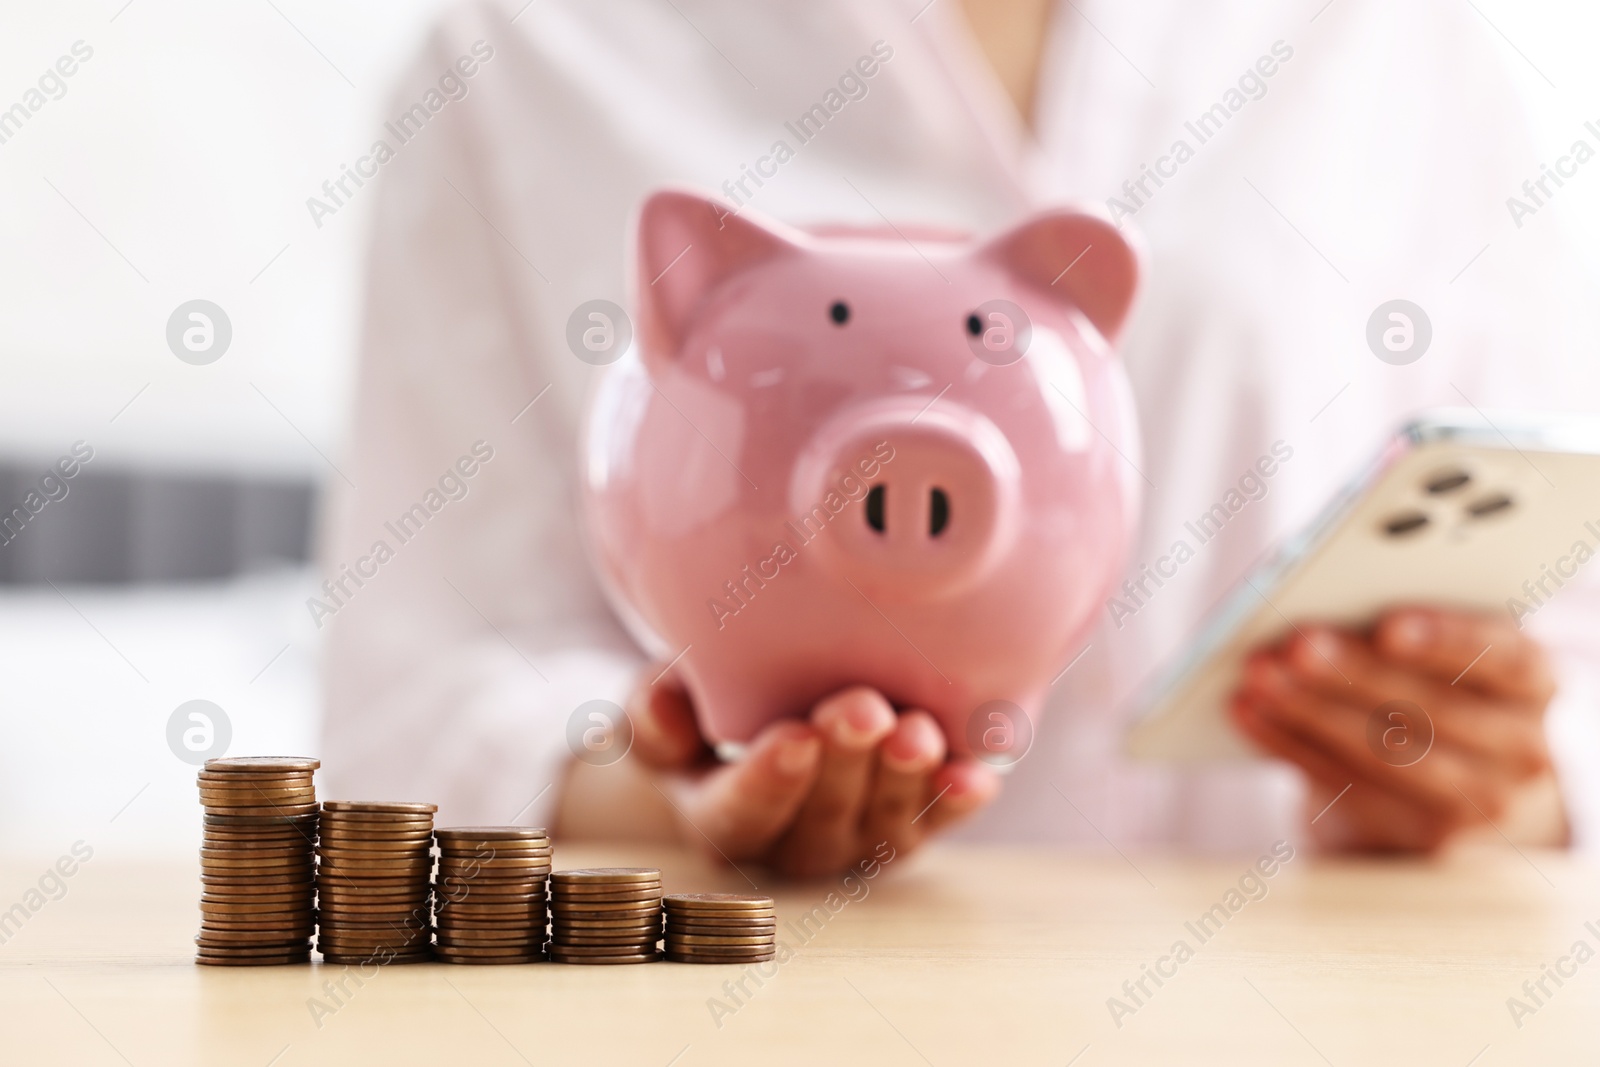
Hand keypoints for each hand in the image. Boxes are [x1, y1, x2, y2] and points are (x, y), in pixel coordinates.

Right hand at [626, 670, 999, 877]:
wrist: (768, 703)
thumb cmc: (708, 699)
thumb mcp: (666, 697)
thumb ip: (656, 707)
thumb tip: (667, 715)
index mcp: (722, 815)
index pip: (741, 815)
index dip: (769, 782)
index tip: (792, 735)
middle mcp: (793, 841)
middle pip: (821, 820)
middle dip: (845, 766)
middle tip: (862, 711)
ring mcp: (857, 837)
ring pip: (882, 827)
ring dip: (904, 783)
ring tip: (916, 731)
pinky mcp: (911, 822)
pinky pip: (937, 821)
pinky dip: (957, 801)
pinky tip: (976, 775)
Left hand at [1229, 606, 1564, 851]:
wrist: (1475, 793)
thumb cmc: (1447, 692)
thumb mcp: (1452, 658)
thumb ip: (1404, 631)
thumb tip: (1321, 607)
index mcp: (1532, 681)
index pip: (1502, 658)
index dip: (1446, 640)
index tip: (1388, 625)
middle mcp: (1520, 748)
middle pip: (1429, 709)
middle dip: (1353, 674)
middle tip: (1295, 645)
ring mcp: (1477, 802)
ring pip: (1384, 753)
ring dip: (1310, 711)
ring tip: (1259, 674)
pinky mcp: (1422, 837)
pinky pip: (1346, 785)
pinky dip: (1289, 743)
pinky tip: (1250, 711)